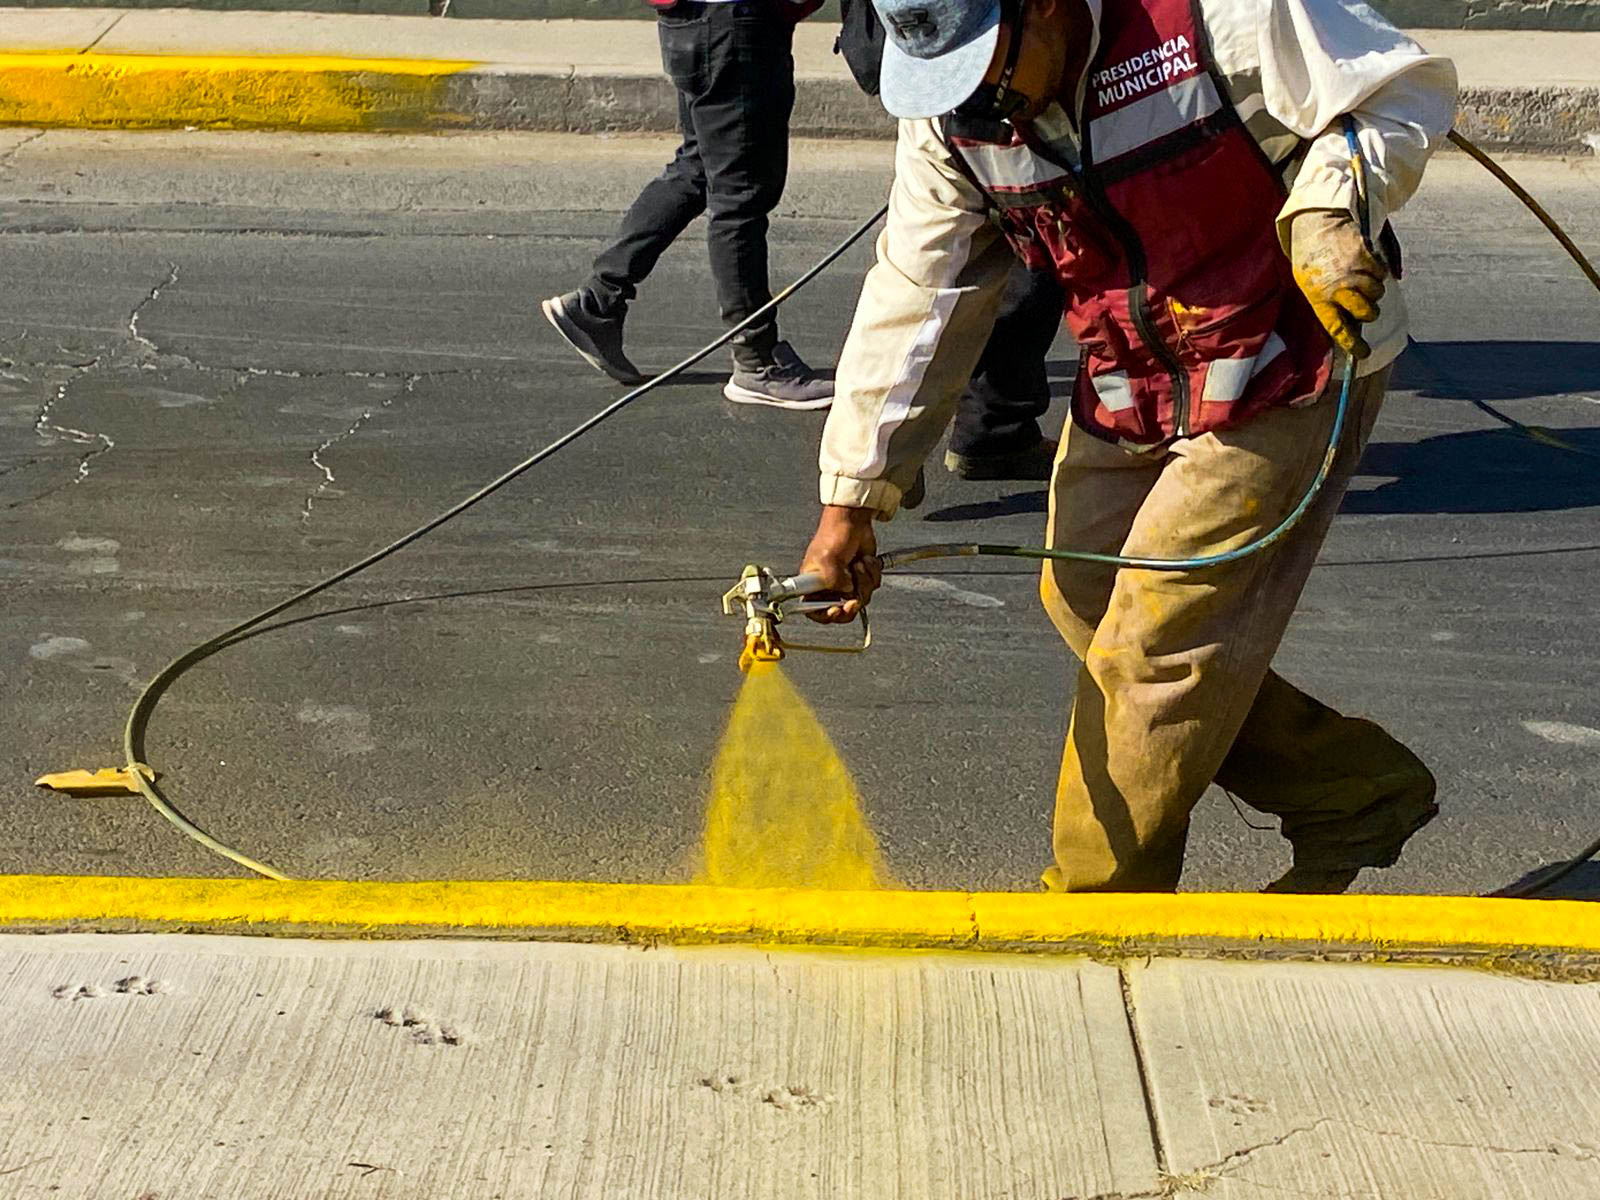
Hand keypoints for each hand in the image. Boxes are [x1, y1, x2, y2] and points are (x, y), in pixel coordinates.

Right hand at [799, 505, 881, 623]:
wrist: (854, 521)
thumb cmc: (834, 534)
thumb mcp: (827, 558)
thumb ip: (832, 580)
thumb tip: (845, 592)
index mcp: (812, 584)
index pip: (812, 609)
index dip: (824, 615)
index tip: (835, 609)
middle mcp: (828, 586)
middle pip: (840, 611)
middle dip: (850, 604)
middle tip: (854, 599)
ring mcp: (846, 583)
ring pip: (860, 598)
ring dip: (863, 582)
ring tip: (858, 565)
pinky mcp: (861, 578)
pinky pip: (872, 587)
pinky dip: (872, 574)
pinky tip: (865, 561)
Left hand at [1290, 209, 1387, 360]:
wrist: (1315, 223)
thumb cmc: (1311, 257)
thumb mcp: (1311, 284)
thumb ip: (1330, 303)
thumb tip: (1353, 325)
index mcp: (1318, 298)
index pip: (1338, 329)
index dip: (1353, 344)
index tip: (1363, 353)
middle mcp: (1337, 288)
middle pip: (1366, 313)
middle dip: (1369, 313)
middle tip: (1366, 305)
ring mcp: (1353, 272)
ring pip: (1378, 293)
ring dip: (1374, 289)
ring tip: (1363, 278)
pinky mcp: (1366, 256)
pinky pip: (1382, 273)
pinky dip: (1379, 271)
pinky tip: (1368, 263)